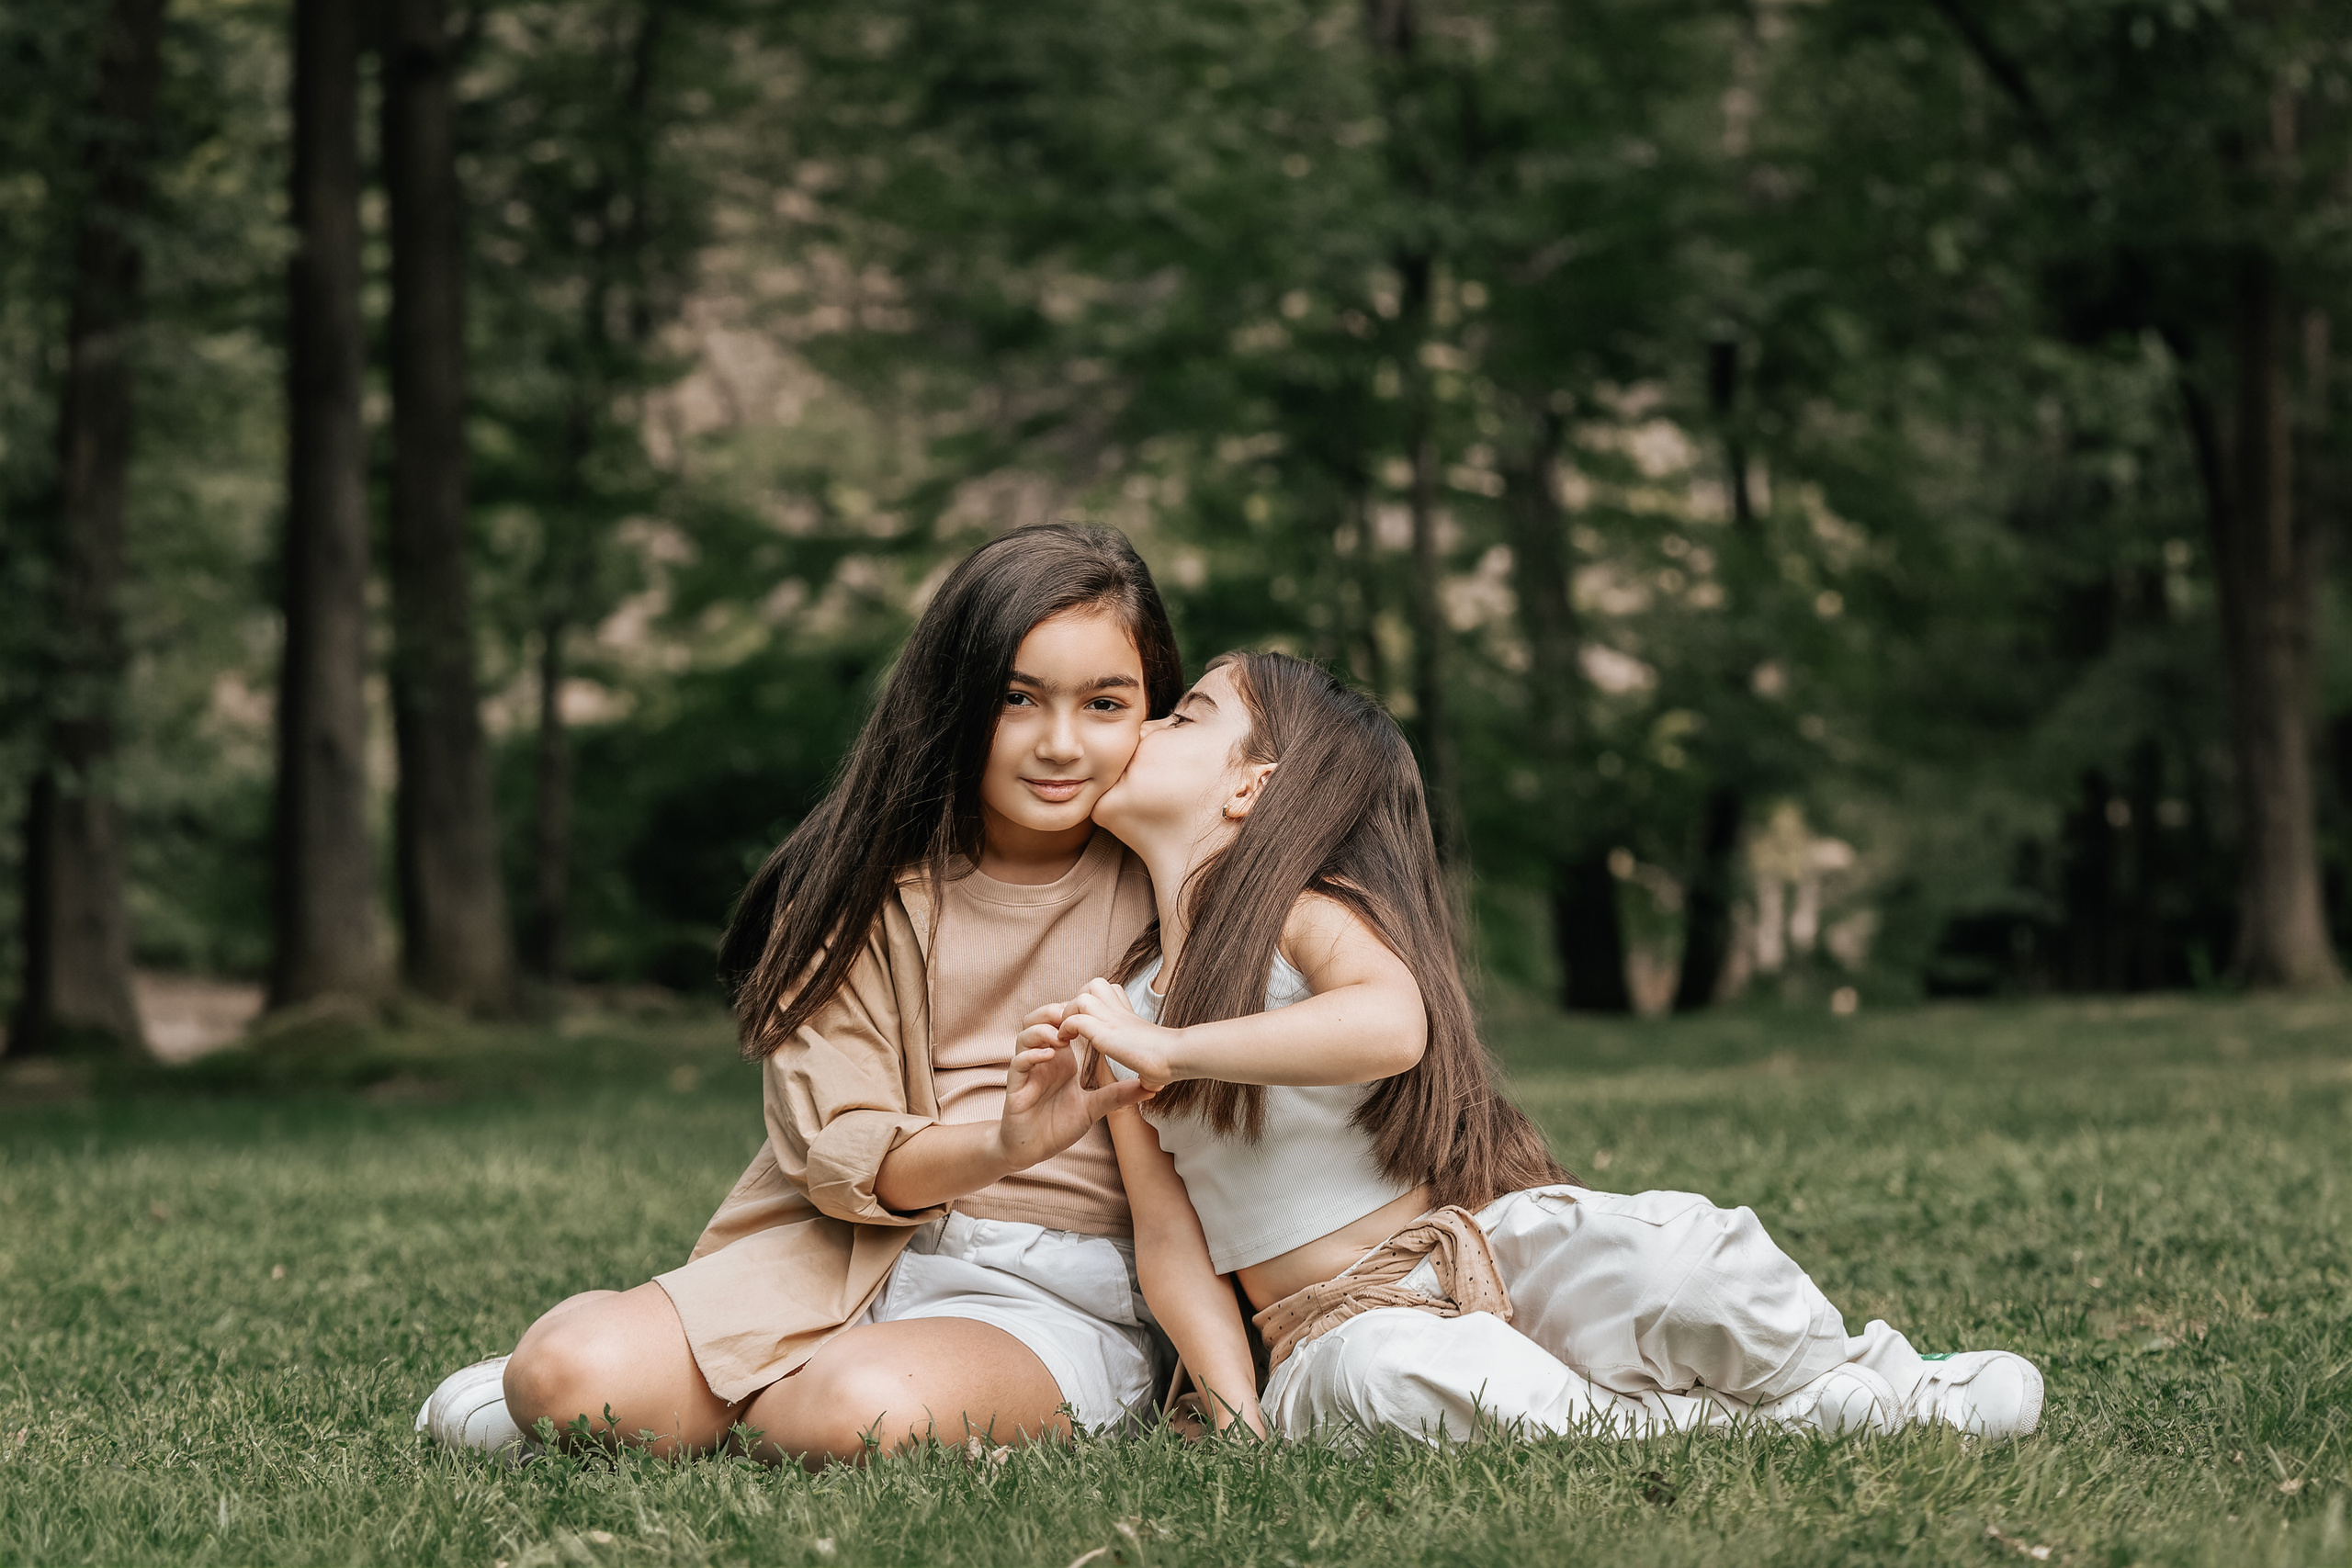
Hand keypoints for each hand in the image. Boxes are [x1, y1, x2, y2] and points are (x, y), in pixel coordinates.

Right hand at [994, 1019, 1151, 1172]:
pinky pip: (1018, 1062)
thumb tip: (1149, 1088)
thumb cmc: (1059, 1126)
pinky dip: (1031, 1055)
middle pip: (1039, 1020)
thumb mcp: (1093, 1109)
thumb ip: (1116, 1095)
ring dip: (1042, 1030)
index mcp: (1060, 1059)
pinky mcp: (1015, 1086)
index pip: (1061, 1023)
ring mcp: (1027, 1071)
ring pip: (1025, 1035)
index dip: (1073, 1013)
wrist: (1034, 1150)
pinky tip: (1049, 1056)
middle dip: (1054, 1012)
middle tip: (1073, 1014)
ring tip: (1061, 1036)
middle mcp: (1042, 1059)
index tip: (1093, 1013)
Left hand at [1056, 977, 1189, 1091]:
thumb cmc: (1169, 1063)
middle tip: (1075, 1024)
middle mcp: (1120, 1013)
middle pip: (1094, 985)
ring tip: (1068, 1032)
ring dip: (1069, 1012)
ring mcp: (1112, 1019)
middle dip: (1079, 1001)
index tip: (1089, 1024)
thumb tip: (1151, 1087)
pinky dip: (1066, 1027)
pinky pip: (1075, 1019)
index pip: (1110, 991)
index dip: (1097, 1002)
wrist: (1176, 1058)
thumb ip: (1146, 1070)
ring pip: (1082, 997)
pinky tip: (1067, 1041)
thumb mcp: (1153, 1061)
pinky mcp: (1105, 1031)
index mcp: (1130, 1017)